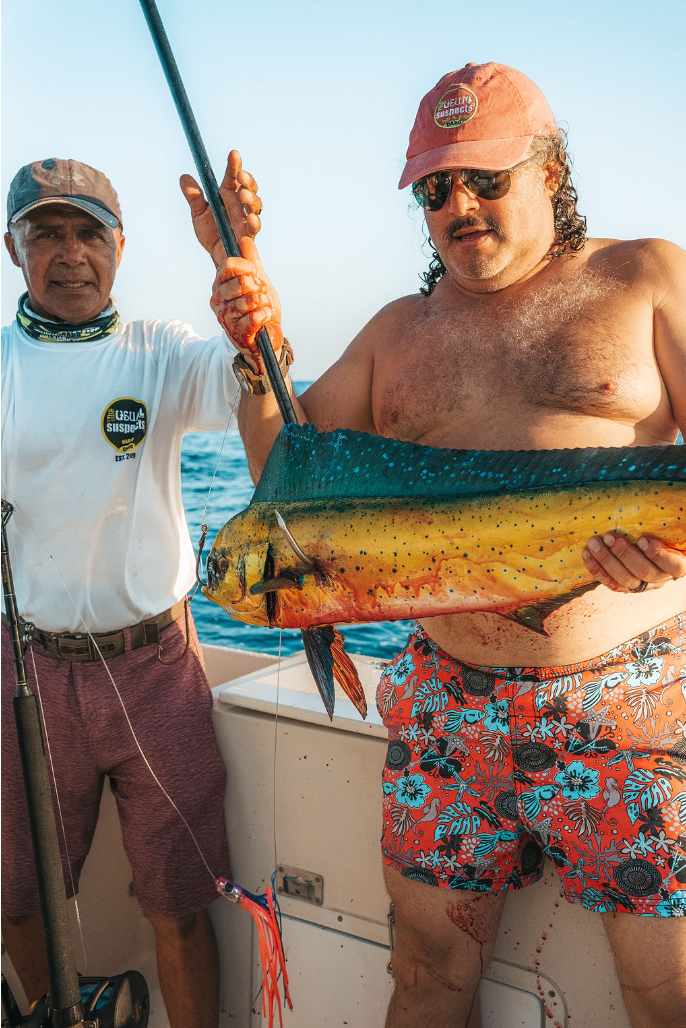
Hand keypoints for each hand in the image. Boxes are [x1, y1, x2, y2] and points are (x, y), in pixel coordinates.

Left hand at [180, 149, 261, 267]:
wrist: (216, 257)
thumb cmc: (210, 233)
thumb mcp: (198, 213)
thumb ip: (194, 196)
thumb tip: (184, 177)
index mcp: (228, 195)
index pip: (233, 176)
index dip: (234, 165)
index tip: (234, 154)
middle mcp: (240, 205)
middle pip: (249, 187)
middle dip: (248, 180)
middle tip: (240, 176)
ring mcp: (246, 219)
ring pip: (255, 204)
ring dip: (251, 198)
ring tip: (242, 194)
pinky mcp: (249, 235)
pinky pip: (255, 227)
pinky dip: (254, 221)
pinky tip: (250, 218)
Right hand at [210, 237, 282, 372]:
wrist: (267, 338)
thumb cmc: (259, 309)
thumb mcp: (258, 281)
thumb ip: (252, 261)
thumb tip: (244, 239)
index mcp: (220, 285)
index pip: (228, 265)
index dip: (248, 267)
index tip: (256, 274)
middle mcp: (218, 300)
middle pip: (241, 281)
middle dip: (259, 286)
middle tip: (262, 294)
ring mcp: (226, 317)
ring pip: (250, 300)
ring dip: (263, 303)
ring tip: (263, 307)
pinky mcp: (237, 333)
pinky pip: (255, 317)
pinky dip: (265, 315)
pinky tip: (264, 317)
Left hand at [581, 532, 685, 592]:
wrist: (650, 552)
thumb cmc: (663, 537)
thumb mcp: (669, 534)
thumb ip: (666, 528)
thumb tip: (665, 503)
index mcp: (676, 565)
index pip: (673, 566)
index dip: (658, 555)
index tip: (643, 539)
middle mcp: (660, 578)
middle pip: (644, 572)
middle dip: (624, 554)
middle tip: (609, 537)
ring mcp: (642, 585)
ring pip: (624, 579)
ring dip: (606, 560)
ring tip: (594, 543)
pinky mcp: (624, 587)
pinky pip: (610, 582)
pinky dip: (596, 569)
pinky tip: (587, 555)